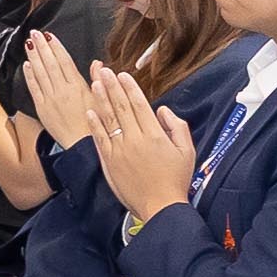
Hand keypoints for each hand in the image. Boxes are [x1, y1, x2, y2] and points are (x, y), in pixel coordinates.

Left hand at [23, 32, 97, 149]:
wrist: (84, 145)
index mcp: (78, 86)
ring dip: (34, 57)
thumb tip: (97, 63)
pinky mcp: (42, 108)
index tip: (50, 36)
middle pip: (50, 64)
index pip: (65, 61)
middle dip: (42, 47)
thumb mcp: (102, 99)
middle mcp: (63, 90)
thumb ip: (98, 79)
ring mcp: (51, 98)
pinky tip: (26, 65)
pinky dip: (29, 76)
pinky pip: (34, 89)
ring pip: (40, 73)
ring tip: (29, 43)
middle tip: (34, 33)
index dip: (56, 47)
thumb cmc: (97, 123)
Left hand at [87, 65, 197, 227]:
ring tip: (94, 83)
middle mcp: (136, 140)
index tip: (123, 74)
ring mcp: (120, 150)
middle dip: (112, 87)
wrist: (159, 206)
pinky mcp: (109, 161)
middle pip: (122, 108)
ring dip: (101, 100)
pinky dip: (94, 124)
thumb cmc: (175, 179)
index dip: (130, 88)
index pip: (140, 106)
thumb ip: (177, 128)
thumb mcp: (187, 152)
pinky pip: (100, 138)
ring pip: (109, 120)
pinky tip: (89, 111)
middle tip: (103, 70)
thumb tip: (163, 110)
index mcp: (155, 136)